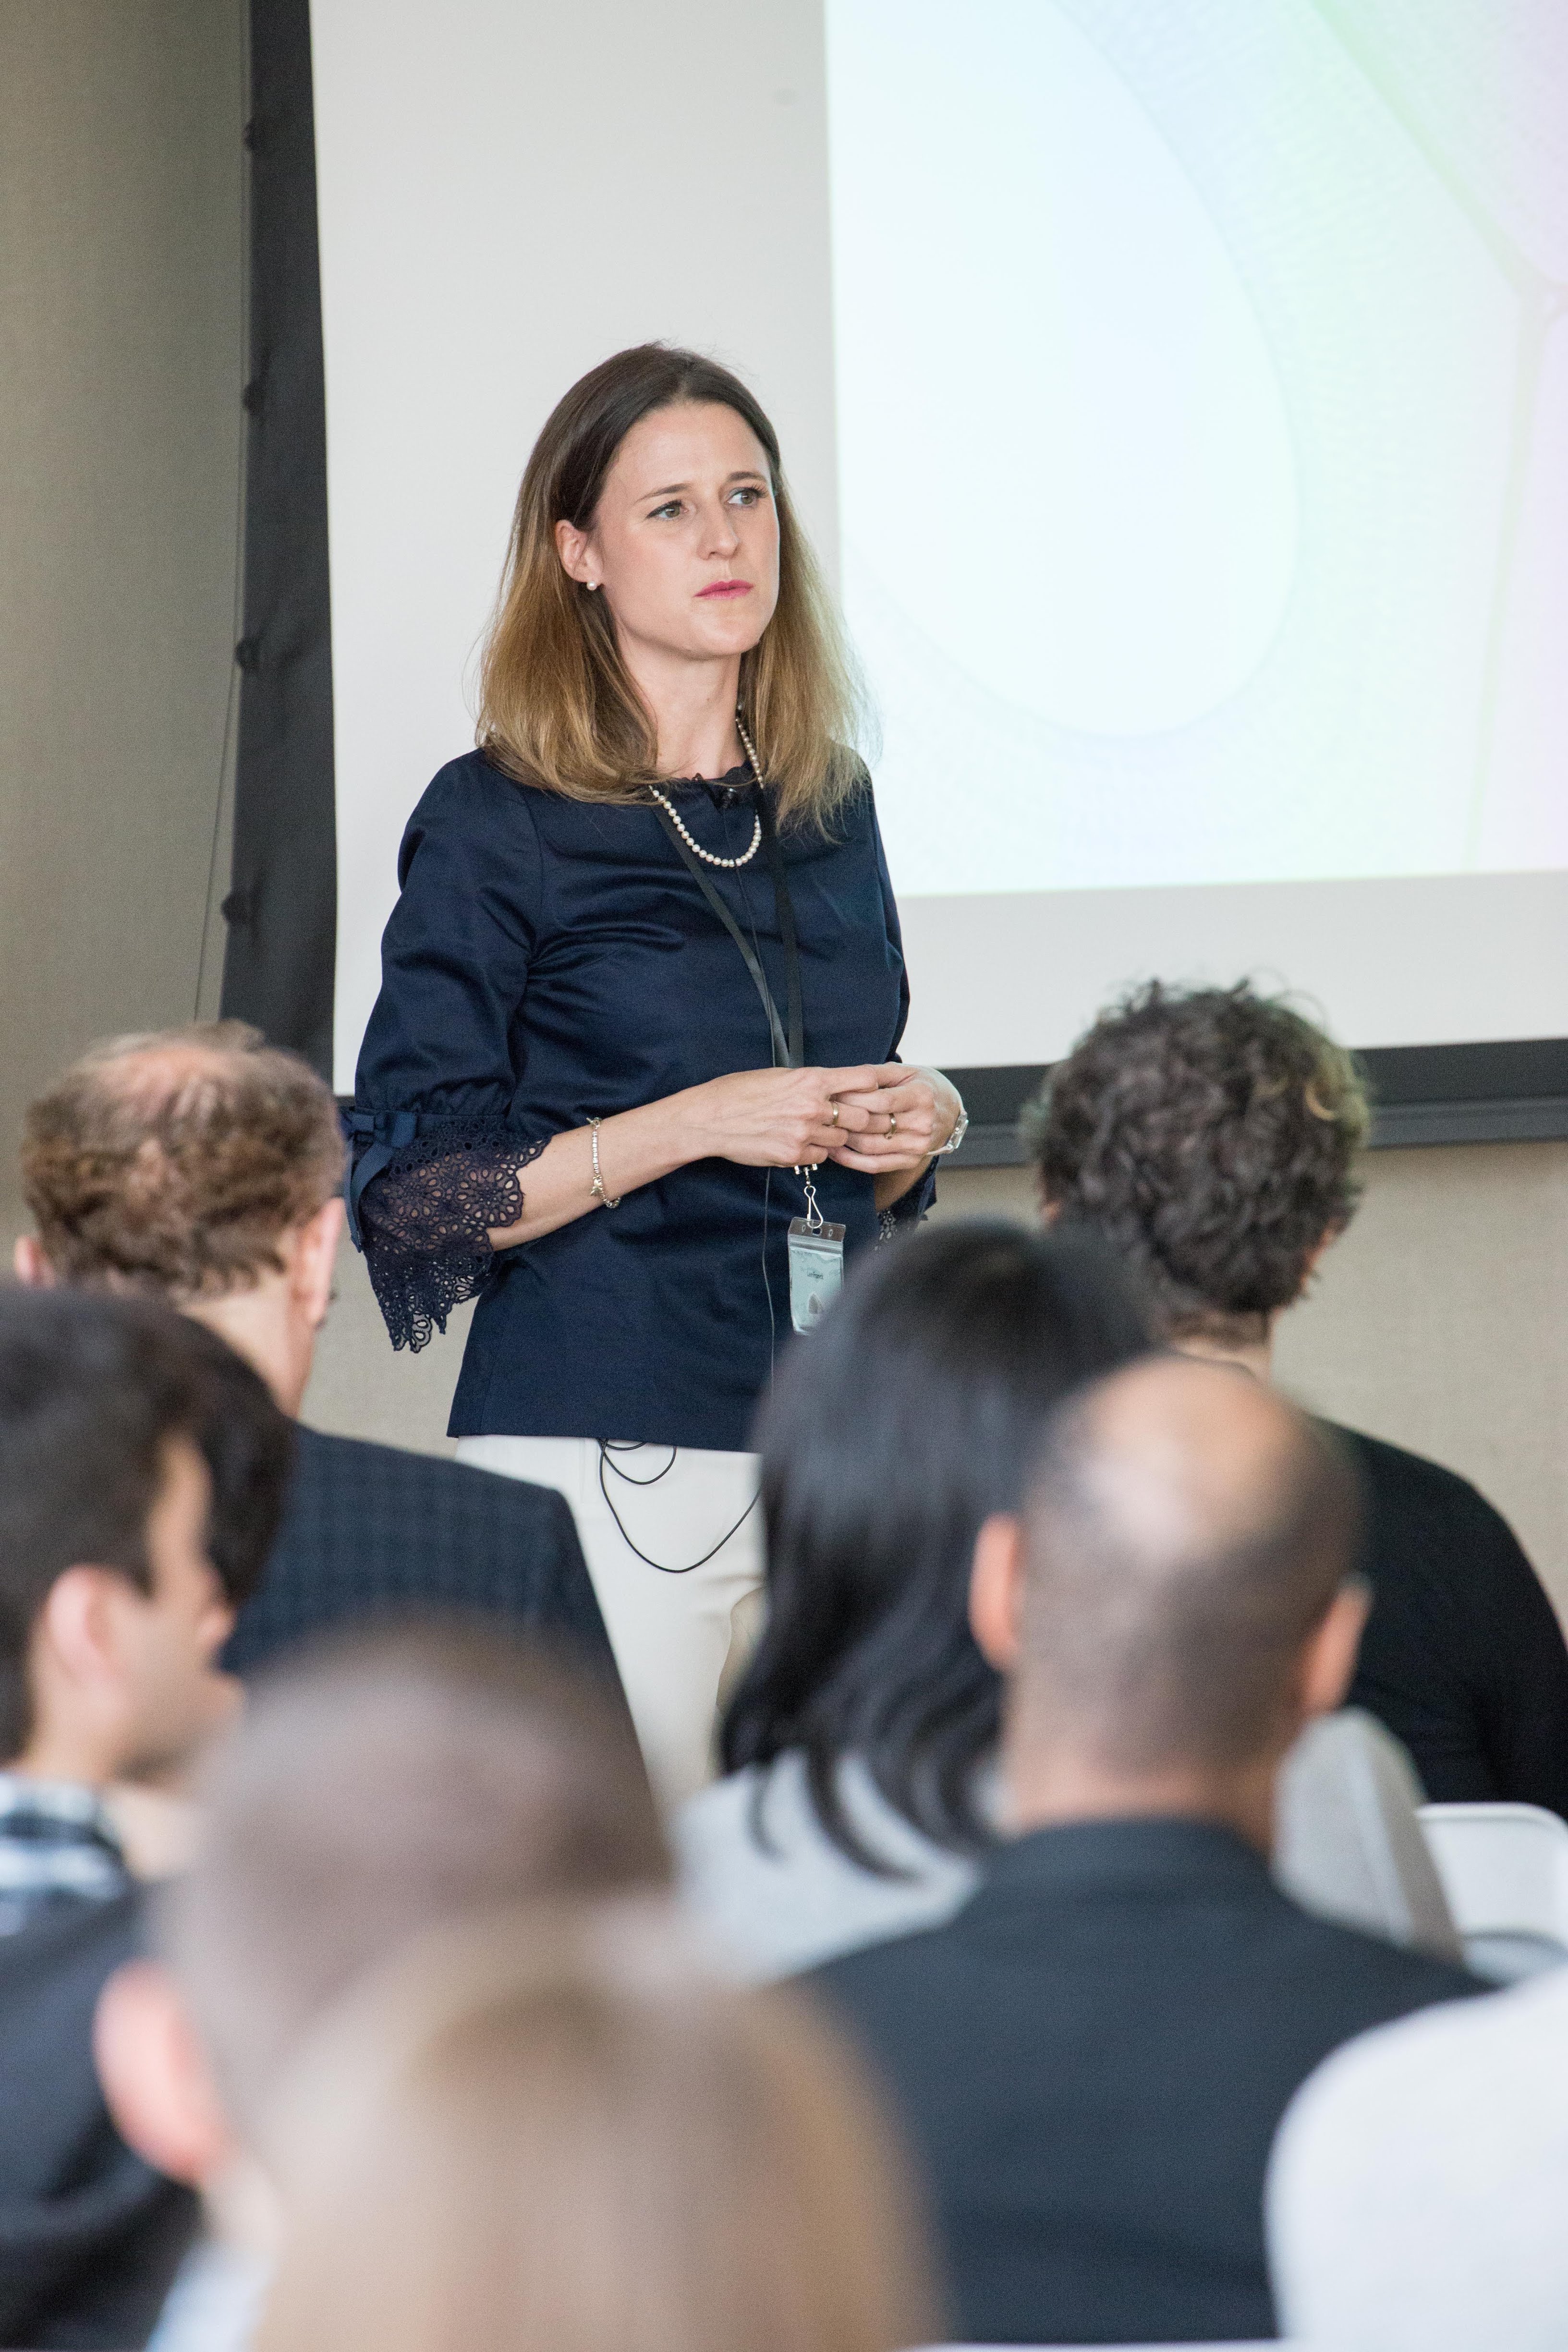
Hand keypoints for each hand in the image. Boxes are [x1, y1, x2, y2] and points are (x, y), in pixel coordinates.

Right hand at [688, 1065, 884, 1168]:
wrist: (709, 1118)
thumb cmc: (738, 1092)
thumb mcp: (778, 1075)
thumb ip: (810, 1082)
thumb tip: (833, 1086)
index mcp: (811, 1079)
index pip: (864, 1079)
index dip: (873, 1086)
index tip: (871, 1091)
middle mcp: (812, 1106)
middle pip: (862, 1116)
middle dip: (856, 1118)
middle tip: (846, 1119)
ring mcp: (804, 1133)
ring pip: (841, 1140)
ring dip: (834, 1138)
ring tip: (814, 1131)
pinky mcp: (793, 1156)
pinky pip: (820, 1158)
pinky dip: (814, 1153)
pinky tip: (799, 1144)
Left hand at [822, 1063, 961, 1174]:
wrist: (949, 1111)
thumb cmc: (923, 1087)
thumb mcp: (905, 1072)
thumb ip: (876, 1073)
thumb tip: (845, 1077)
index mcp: (921, 1096)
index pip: (881, 1101)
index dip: (853, 1099)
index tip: (832, 1095)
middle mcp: (922, 1123)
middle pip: (873, 1125)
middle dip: (844, 1119)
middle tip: (822, 1113)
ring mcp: (918, 1145)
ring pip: (871, 1147)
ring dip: (843, 1141)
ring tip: (825, 1131)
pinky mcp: (911, 1161)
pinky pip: (876, 1165)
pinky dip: (851, 1160)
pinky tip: (836, 1151)